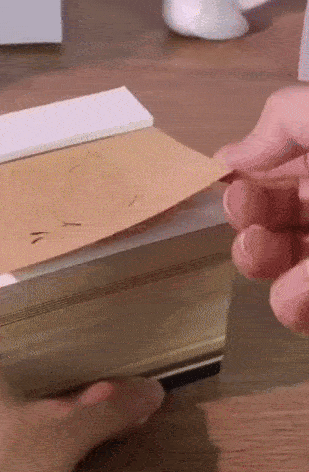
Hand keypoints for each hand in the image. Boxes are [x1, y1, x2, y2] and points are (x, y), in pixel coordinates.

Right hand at [214, 84, 308, 334]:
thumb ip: (283, 119)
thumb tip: (229, 159)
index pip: (266, 174)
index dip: (241, 179)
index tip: (223, 184)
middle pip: (264, 219)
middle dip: (246, 220)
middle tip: (247, 219)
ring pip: (274, 263)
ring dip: (258, 259)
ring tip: (261, 251)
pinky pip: (295, 304)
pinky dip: (290, 303)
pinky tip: (294, 299)